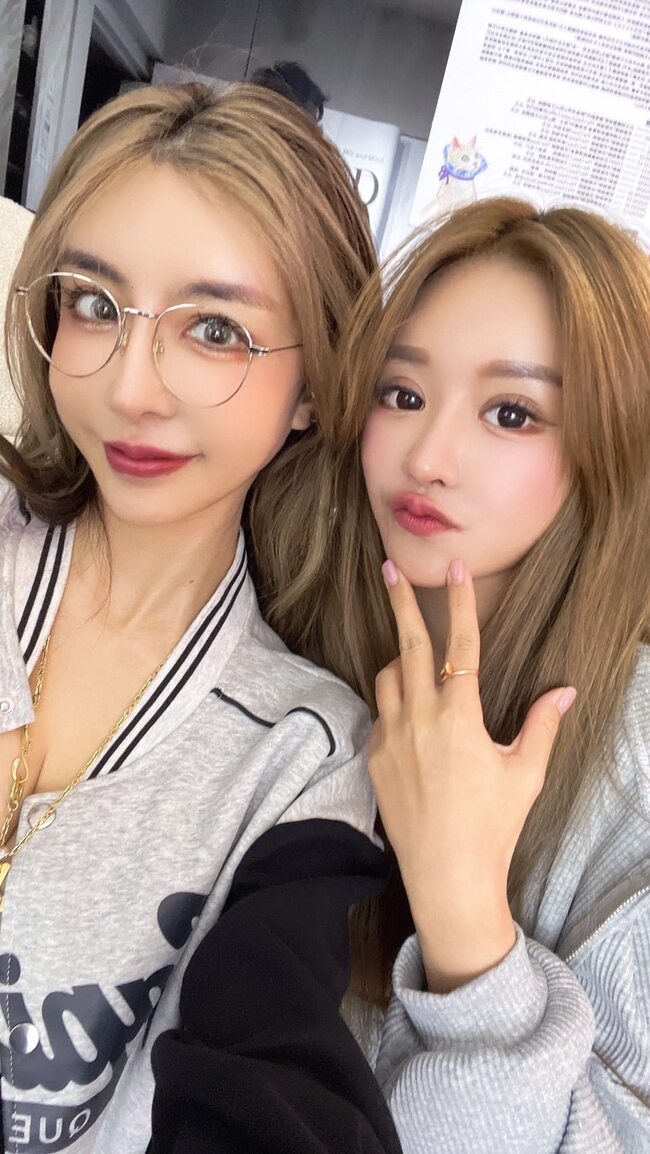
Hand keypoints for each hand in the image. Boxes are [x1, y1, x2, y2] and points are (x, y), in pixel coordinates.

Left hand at [369, 558, 575, 992]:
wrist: (447, 878)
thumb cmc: (493, 827)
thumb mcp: (525, 774)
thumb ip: (542, 725)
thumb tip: (566, 691)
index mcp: (459, 719)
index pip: (460, 647)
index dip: (459, 603)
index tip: (454, 568)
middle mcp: (418, 721)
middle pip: (408, 646)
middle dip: (399, 602)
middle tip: (389, 566)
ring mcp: (390, 739)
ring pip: (388, 678)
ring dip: (400, 658)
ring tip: (414, 653)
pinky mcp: (374, 759)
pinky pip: (380, 713)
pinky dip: (394, 701)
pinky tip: (411, 714)